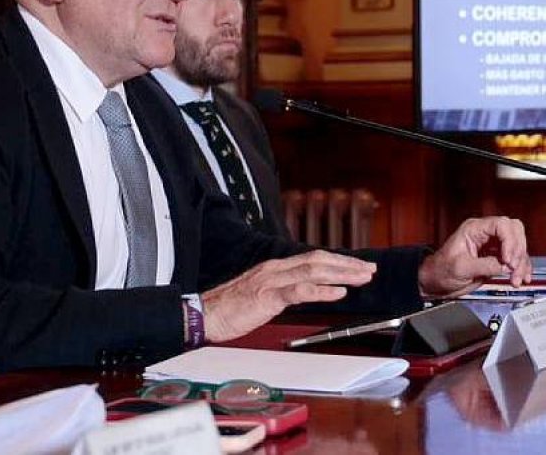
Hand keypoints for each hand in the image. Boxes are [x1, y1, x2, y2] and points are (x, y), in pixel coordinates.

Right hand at [202, 250, 375, 341]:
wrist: (204, 314)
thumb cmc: (228, 309)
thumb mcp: (260, 296)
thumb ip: (281, 291)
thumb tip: (303, 295)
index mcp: (273, 268)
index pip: (312, 259)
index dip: (337, 261)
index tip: (357, 267)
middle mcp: (274, 269)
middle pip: (318, 260)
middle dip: (346, 264)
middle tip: (369, 270)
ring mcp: (270, 281)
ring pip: (313, 270)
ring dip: (341, 274)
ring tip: (362, 278)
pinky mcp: (267, 296)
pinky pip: (300, 290)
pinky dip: (322, 290)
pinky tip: (338, 293)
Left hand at [418, 216, 530, 297]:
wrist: (436, 282)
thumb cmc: (440, 270)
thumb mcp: (460, 267)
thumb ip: (485, 265)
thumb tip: (505, 266)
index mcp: (473, 229)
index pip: (501, 225)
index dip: (509, 241)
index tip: (507, 259)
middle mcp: (485, 234)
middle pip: (514, 232)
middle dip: (517, 251)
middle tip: (513, 267)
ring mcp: (493, 245)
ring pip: (518, 246)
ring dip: (521, 263)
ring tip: (516, 279)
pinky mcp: (498, 258)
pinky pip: (517, 259)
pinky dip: (521, 269)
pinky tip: (520, 278)